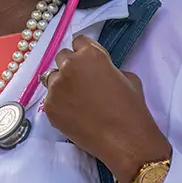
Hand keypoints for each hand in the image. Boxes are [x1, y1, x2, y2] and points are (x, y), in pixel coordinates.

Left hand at [41, 35, 170, 182]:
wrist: (125, 141)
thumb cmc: (132, 108)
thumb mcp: (127, 77)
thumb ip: (106, 67)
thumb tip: (96, 71)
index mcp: (89, 55)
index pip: (78, 41)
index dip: (84, 52)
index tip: (88, 62)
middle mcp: (68, 66)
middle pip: (62, 57)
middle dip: (71, 66)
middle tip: (82, 81)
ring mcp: (56, 87)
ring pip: (51, 78)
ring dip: (61, 83)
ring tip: (75, 98)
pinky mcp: (49, 107)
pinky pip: (50, 99)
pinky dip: (59, 103)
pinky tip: (73, 114)